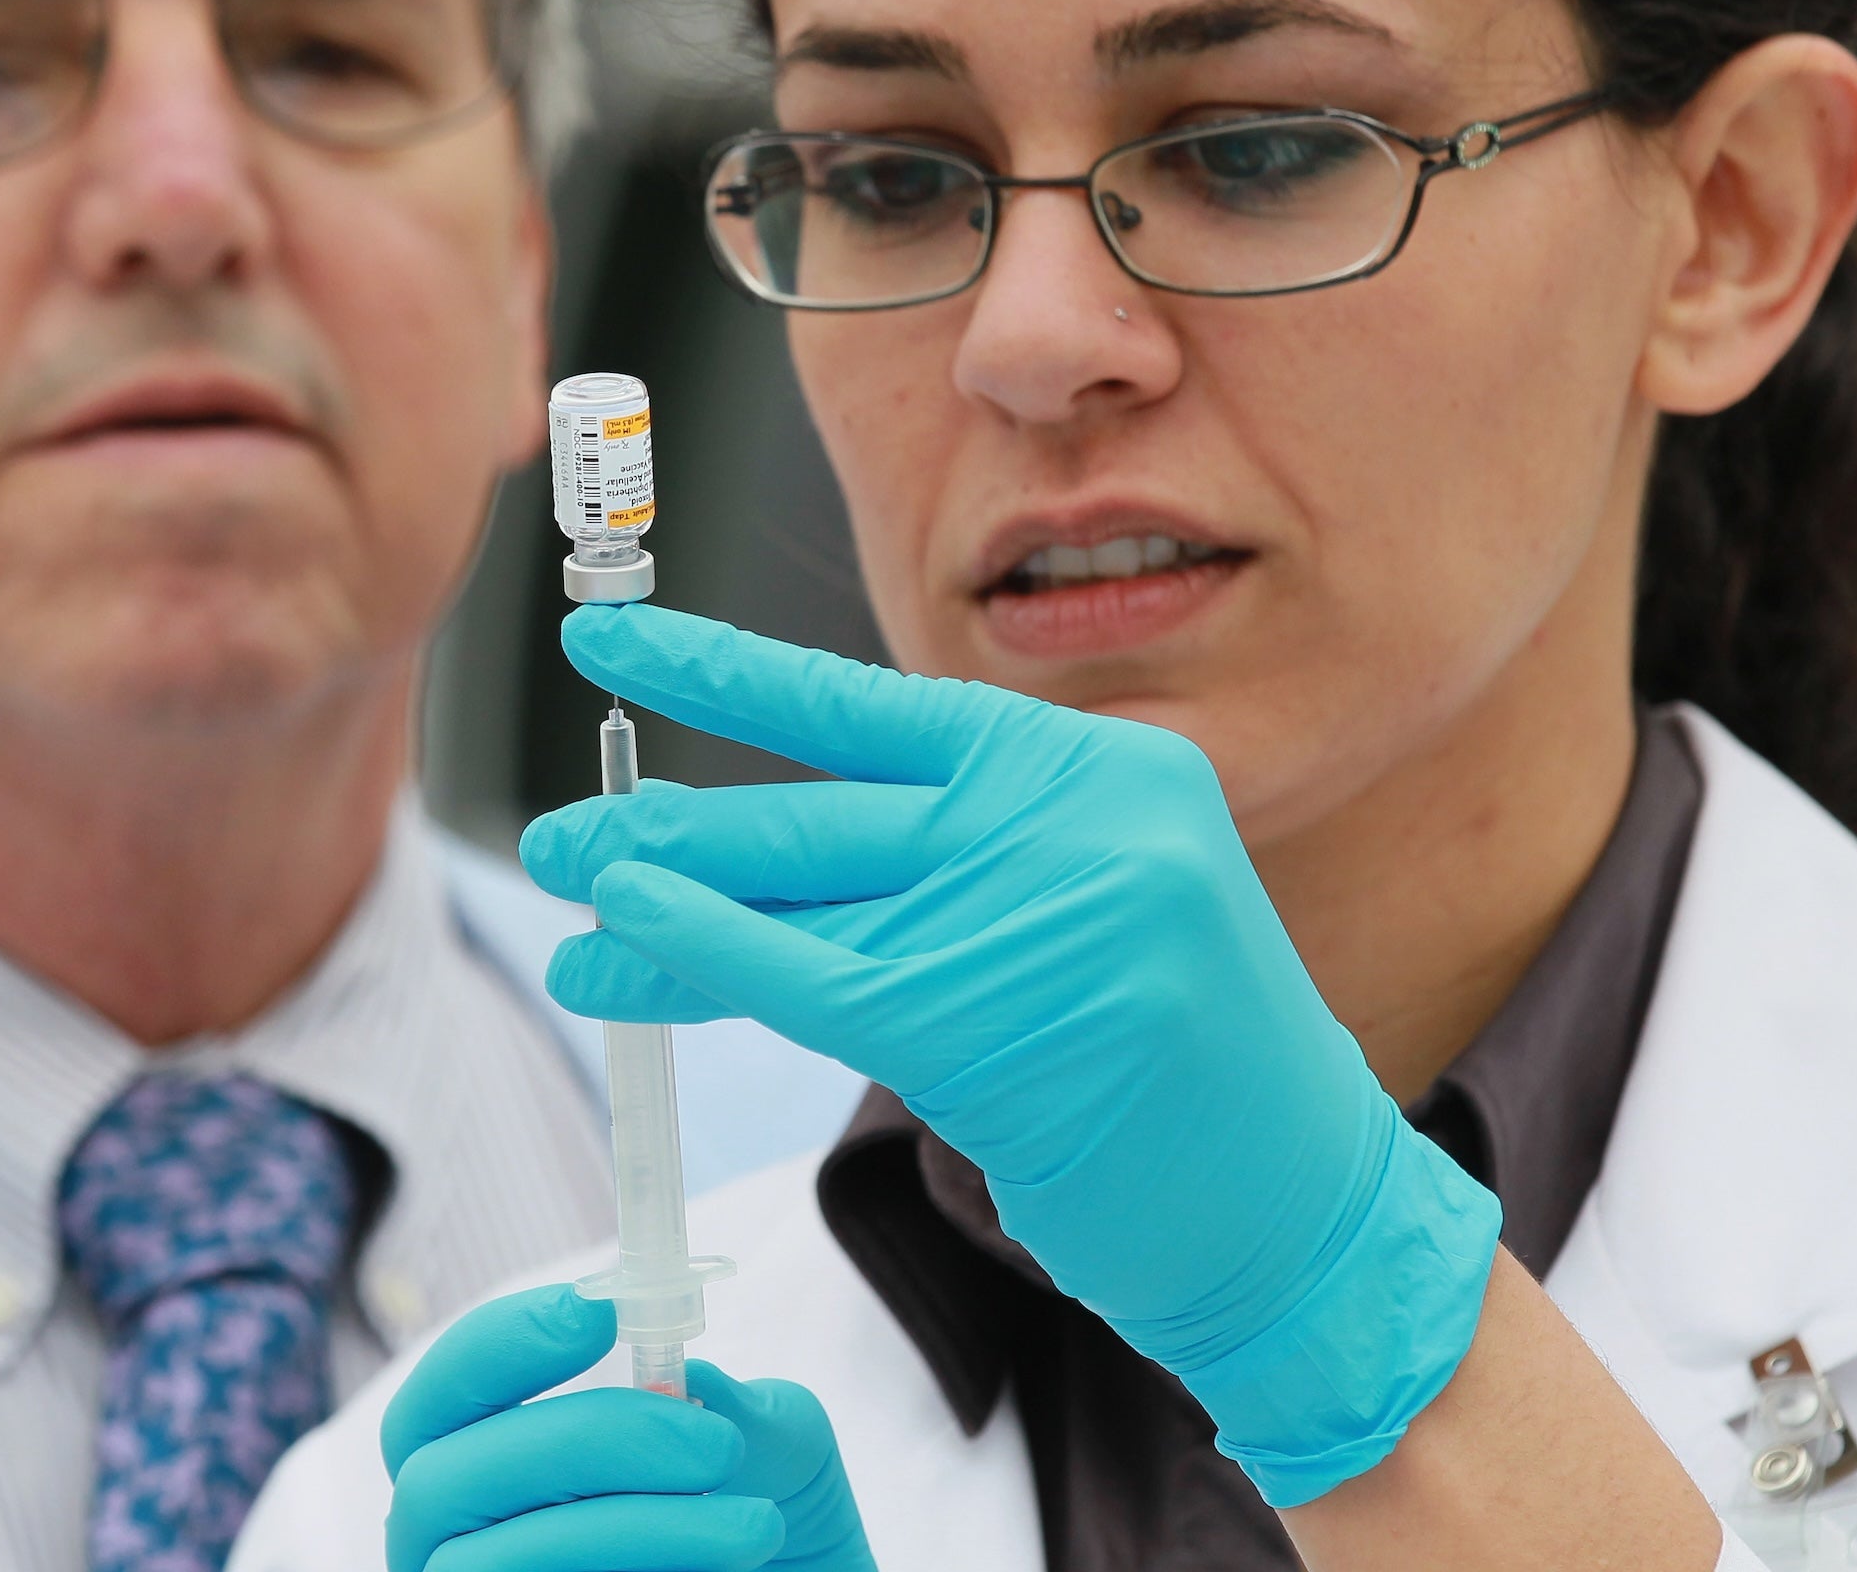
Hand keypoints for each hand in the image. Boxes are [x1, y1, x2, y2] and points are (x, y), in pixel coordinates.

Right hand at [382, 1284, 875, 1571]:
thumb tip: (688, 1380)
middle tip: (714, 1444)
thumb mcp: (776, 1450)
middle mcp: (460, 1546)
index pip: (429, 1408)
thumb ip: (734, 1403)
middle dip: (586, 1438)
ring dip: (635, 1527)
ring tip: (756, 1525)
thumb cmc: (770, 1525)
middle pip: (441, 1479)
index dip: (493, 1348)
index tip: (594, 1312)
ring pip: (495, 1561)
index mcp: (487, 1477)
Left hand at [521, 605, 1499, 1507]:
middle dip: (668, 823)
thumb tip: (739, 841)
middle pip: (819, 808)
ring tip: (562, 890)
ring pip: (795, 891)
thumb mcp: (1089, 911)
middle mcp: (1067, 814)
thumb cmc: (1185, 1078)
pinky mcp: (981, 1016)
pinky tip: (620, 934)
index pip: (873, 707)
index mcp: (1096, 765)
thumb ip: (948, 860)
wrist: (1300, 1218)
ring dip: (655, 896)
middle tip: (557, 831)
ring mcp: (1030, 908)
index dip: (725, 669)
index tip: (615, 638)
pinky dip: (698, 949)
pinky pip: (800, 974)